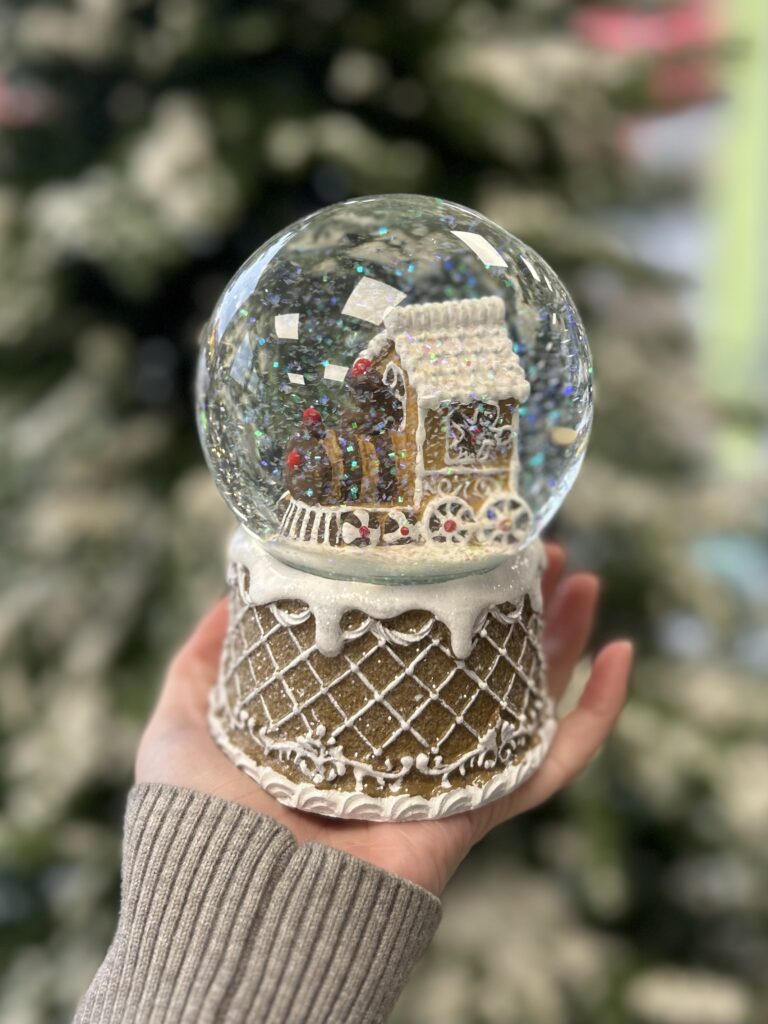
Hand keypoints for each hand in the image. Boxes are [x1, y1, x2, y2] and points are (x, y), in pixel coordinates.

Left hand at [136, 545, 631, 896]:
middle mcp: (403, 739)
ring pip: (526, 695)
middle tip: (534, 545)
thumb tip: (229, 593)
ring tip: (581, 576)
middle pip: (478, 660)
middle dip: (511, 601)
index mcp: (349, 715)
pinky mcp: (478, 805)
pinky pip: (555, 761)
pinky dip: (598, 714)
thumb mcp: (187, 716)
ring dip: (563, 635)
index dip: (440, 592)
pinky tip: (620, 656)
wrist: (232, 903)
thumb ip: (208, 655)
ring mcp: (446, 771)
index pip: (410, 644)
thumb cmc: (199, 819)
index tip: (456, 541)